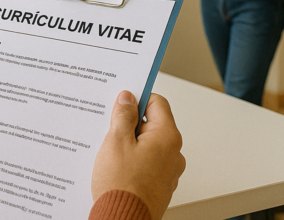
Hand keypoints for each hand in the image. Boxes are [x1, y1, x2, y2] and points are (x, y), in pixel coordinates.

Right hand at [91, 92, 184, 219]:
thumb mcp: (116, 141)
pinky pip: (147, 162)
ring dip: (130, 142)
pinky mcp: (159, 184)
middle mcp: (173, 153)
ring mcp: (168, 170)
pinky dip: (133, 159)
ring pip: (148, 144)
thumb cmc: (122, 186)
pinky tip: (116, 166)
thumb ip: (123, 116)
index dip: (138, 98)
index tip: (122, 100)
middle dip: (130, 123)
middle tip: (110, 127)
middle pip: (152, 124)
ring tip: (111, 151)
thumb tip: (127, 99)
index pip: (157, 103)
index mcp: (167, 137)